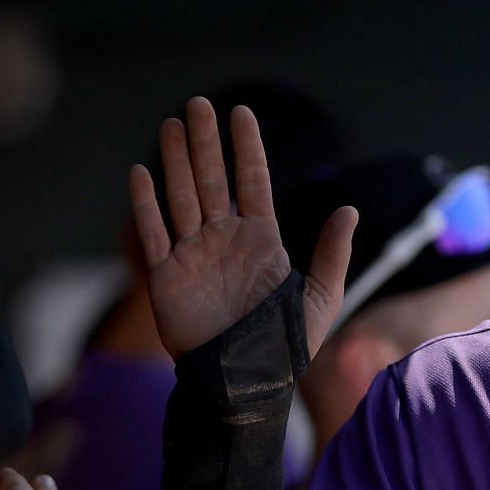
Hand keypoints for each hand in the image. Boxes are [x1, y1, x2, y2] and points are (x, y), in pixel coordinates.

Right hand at [129, 96, 356, 359]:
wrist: (244, 386)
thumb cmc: (284, 348)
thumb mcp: (320, 299)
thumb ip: (332, 253)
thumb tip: (350, 208)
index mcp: (260, 241)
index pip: (252, 182)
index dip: (246, 148)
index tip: (241, 113)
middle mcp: (224, 240)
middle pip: (212, 180)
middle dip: (205, 143)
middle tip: (198, 103)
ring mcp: (192, 256)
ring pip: (181, 197)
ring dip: (175, 161)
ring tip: (172, 123)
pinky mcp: (166, 278)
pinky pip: (153, 234)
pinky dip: (145, 205)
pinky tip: (140, 171)